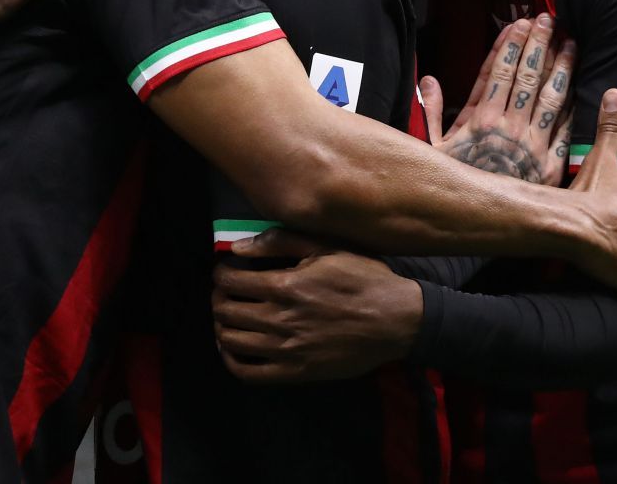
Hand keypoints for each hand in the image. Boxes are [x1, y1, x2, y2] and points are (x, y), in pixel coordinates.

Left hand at [210, 229, 421, 383]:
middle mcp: (279, 319)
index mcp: (284, 286)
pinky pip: (248, 372)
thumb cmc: (363, 278)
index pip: (228, 280)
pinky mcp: (295, 373)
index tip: (227, 271)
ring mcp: (286, 350)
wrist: (398, 320)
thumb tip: (237, 247)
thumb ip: (279, 242)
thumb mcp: (326, 247)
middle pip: (224, 310)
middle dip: (218, 297)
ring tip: (230, 316)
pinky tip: (233, 347)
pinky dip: (231, 360)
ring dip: (222, 325)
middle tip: (226, 292)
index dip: (220, 274)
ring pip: (230, 340)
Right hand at [426, 16, 574, 185]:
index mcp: (480, 119)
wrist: (480, 226)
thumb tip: (428, 81)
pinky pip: (566, 127)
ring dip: (562, 66)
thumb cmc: (454, 186)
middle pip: (528, 77)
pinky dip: (573, 104)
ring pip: (552, 96)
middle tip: (550, 20)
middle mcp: (509, 127)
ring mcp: (533, 144)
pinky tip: (579, 84)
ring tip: (571, 42)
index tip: (520, 24)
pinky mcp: (551, 163)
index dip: (511, 45)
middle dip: (539, 44)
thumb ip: (429, 113)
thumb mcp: (431, 150)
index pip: (499, 72)